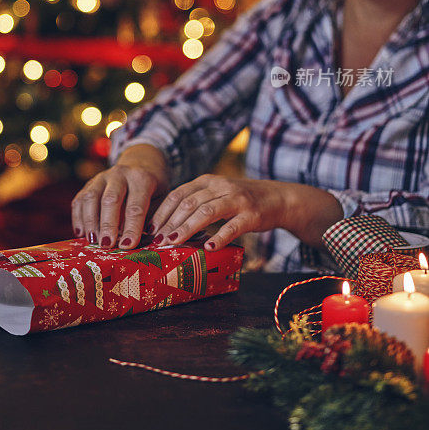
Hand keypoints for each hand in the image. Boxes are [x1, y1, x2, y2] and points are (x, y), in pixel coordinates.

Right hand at [70, 144, 168, 248]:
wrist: (141, 163)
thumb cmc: (153, 189)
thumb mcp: (160, 199)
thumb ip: (151, 218)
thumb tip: (142, 242)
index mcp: (142, 179)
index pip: (136, 206)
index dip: (131, 227)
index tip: (127, 245)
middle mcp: (120, 174)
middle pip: (110, 199)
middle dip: (108, 224)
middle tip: (107, 245)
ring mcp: (102, 176)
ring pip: (91, 197)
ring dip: (90, 221)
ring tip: (93, 241)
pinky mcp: (90, 183)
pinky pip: (80, 199)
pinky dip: (78, 218)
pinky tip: (81, 234)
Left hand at [149, 175, 342, 250]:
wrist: (279, 198)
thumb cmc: (241, 200)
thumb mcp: (217, 194)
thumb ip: (196, 203)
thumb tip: (166, 226)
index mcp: (208, 181)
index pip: (178, 194)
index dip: (162, 212)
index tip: (149, 229)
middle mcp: (221, 186)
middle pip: (189, 203)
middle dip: (170, 223)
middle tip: (157, 241)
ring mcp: (237, 199)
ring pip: (206, 212)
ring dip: (187, 229)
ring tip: (173, 243)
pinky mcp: (251, 215)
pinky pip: (233, 226)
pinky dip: (219, 237)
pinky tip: (208, 248)